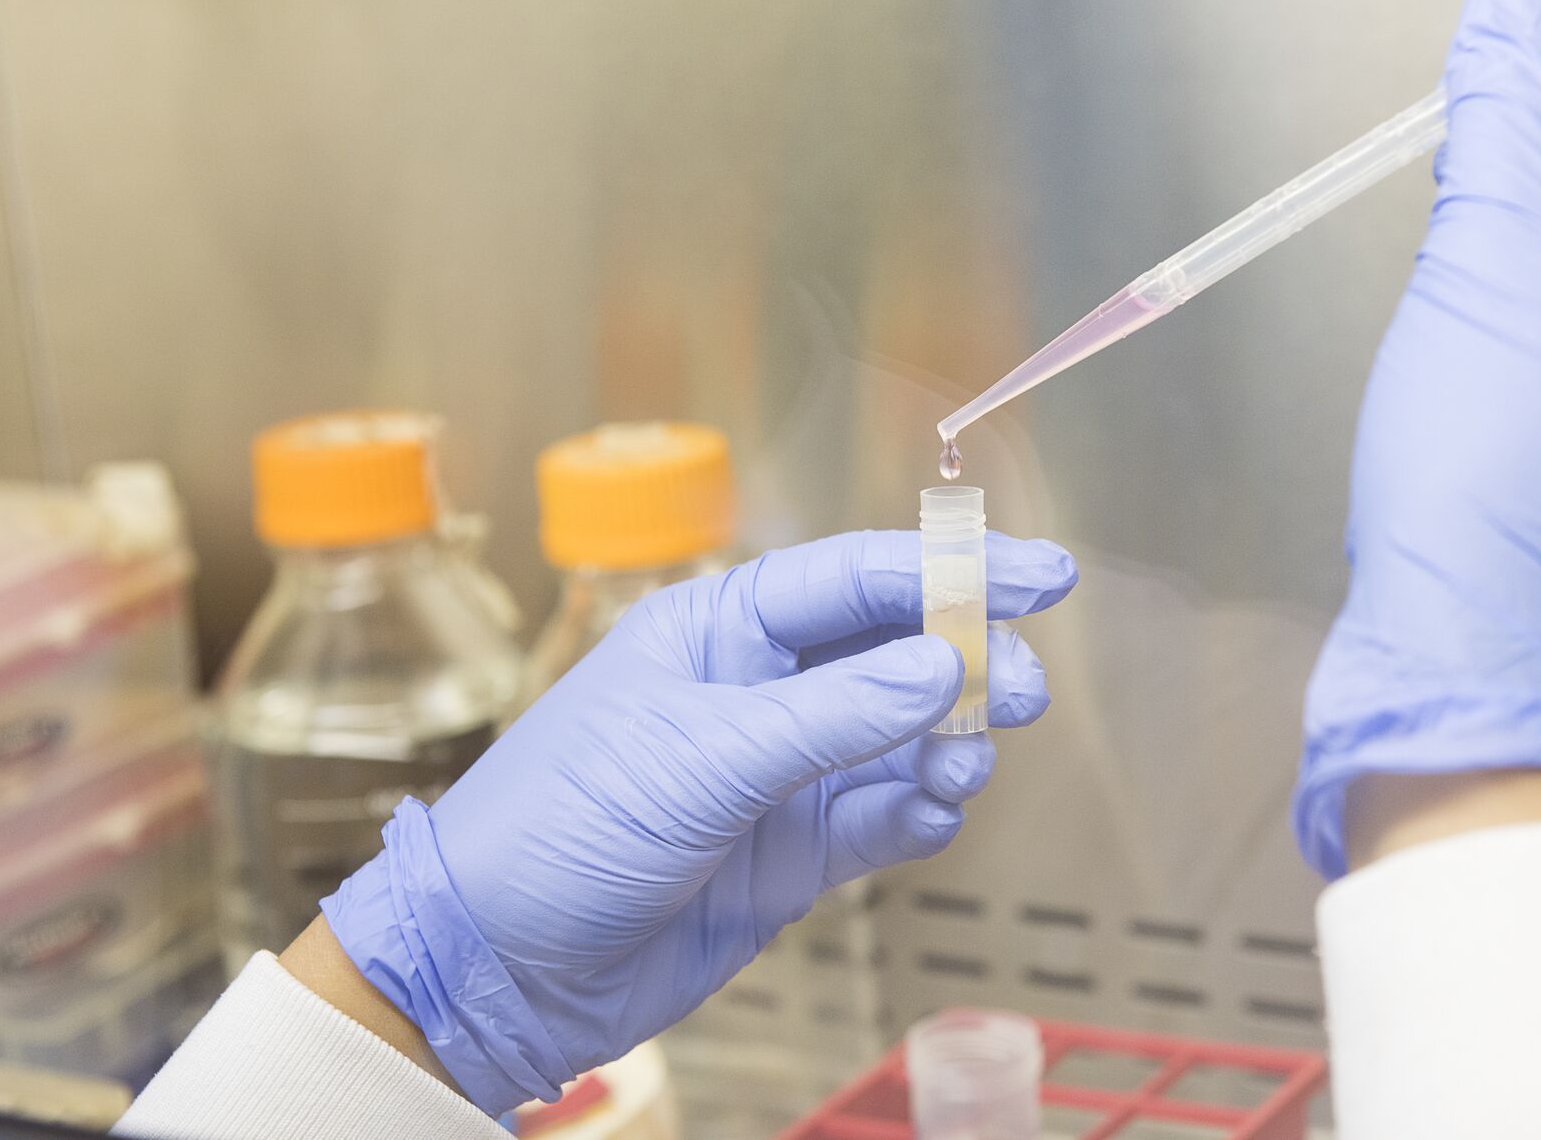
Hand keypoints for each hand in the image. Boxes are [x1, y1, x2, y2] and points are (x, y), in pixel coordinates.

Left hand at [321, 529, 1076, 1113]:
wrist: (499, 970)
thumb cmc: (557, 830)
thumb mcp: (699, 757)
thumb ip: (832, 714)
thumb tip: (943, 663)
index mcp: (721, 628)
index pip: (858, 578)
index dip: (954, 569)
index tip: (1041, 577)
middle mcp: (759, 690)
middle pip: (896, 652)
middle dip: (969, 663)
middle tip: (1023, 690)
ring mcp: (780, 774)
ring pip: (902, 739)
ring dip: (949, 746)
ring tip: (963, 769)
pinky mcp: (791, 853)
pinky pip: (883, 819)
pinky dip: (920, 816)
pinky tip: (933, 816)